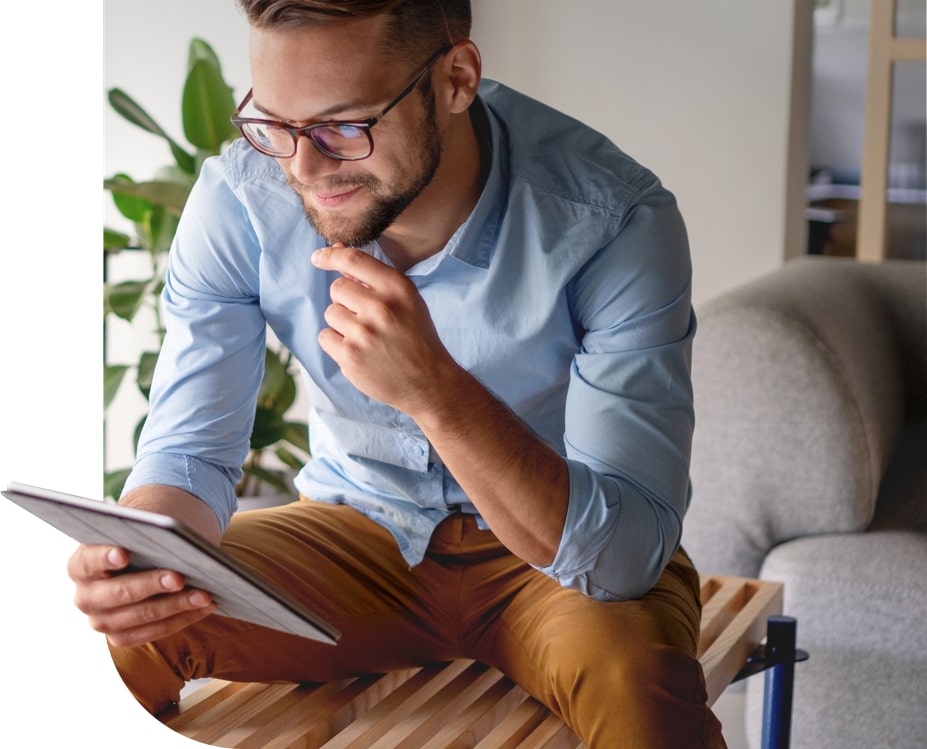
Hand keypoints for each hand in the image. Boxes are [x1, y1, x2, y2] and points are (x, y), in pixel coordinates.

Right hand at [68, 544, 215, 647]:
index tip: (124, 553)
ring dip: (176, 606)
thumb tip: (174, 538)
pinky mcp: (123, 636)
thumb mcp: (140, 530)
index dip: (105, 558)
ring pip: (140, 616)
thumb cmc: (143, 539)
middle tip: (179, 577)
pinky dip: (183, 618)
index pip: (89, 561)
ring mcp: (103, 621)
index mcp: (81, 565)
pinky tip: (206, 606)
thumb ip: (147, 533)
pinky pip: (154, 632)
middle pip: (119, 593)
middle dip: (151, 584)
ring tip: (204, 594)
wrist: (145, 558)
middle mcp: (86, 597)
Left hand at [311, 244, 459, 413]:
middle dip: (346, 301)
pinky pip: (325, 337)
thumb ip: (373, 278)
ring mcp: (364, 333)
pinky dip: (337, 344)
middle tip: (367, 319)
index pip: (354, 260)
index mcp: (398, 288)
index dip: (331, 255)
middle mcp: (381, 307)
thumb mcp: (407, 301)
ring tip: (366, 338)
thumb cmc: (416, 337)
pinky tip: (359, 351)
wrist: (429, 383)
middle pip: (338, 288)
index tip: (318, 257)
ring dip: (343, 324)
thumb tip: (336, 251)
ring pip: (331, 313)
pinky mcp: (350, 357)